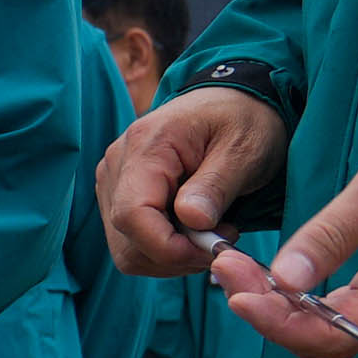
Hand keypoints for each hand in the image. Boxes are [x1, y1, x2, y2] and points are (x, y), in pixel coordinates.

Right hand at [102, 84, 285, 278]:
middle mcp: (117, 165)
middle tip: (219, 241)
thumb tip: (192, 221)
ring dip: (171, 256)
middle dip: (175, 255)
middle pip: (126, 239)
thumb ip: (215, 185)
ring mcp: (113, 182)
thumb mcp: (244, 148)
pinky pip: (131, 242)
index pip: (133, 214)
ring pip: (126, 248)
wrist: (232, 101)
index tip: (212, 250)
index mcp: (146, 146)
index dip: (168, 246)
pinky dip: (164, 249)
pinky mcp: (120, 196)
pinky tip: (193, 231)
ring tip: (209, 233)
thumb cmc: (242, 119)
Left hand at [221, 101, 357, 357]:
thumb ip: (333, 235)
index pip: (333, 335)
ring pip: (336, 321)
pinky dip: (308, 292)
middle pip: (328, 334)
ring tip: (239, 268)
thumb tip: (286, 279)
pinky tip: (278, 269)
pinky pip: (350, 303)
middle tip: (225, 269)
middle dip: (270, 310)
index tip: (234, 293)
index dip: (278, 324)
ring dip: (284, 302)